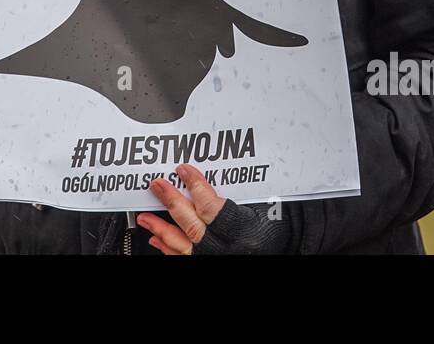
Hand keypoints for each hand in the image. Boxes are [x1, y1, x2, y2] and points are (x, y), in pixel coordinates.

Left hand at [137, 164, 291, 254]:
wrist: (287, 246)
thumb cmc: (278, 223)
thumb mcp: (263, 205)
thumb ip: (234, 195)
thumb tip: (201, 180)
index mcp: (245, 232)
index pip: (213, 208)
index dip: (195, 187)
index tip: (183, 169)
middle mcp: (228, 250)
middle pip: (193, 227)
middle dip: (172, 204)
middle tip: (157, 185)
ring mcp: (217, 260)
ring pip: (183, 246)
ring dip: (162, 230)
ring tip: (145, 216)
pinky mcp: (209, 265)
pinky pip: (183, 259)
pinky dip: (168, 249)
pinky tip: (156, 239)